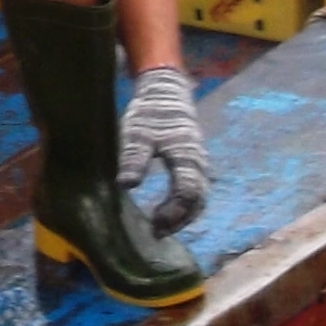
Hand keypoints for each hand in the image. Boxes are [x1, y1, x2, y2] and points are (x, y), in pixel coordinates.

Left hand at [116, 64, 208, 235]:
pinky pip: (195, 191)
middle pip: (198, 201)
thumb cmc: (150, 112)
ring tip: (160, 228)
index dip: (174, 213)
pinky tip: (165, 213)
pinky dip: (184, 206)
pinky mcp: (194, 164)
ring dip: (183, 216)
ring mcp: (199, 164)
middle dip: (179, 220)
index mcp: (186, 156)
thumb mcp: (137, 133)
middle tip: (156, 233)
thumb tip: (127, 185)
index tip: (155, 225)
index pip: (188, 193)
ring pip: (199, 198)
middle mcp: (198, 163)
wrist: (166, 92)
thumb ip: (134, 157)